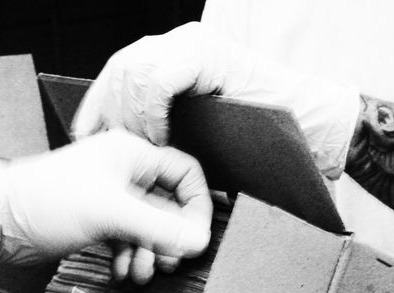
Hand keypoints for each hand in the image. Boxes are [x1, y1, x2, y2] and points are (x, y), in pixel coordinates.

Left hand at [0, 130, 211, 283]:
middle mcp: (125, 173)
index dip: (197, 206)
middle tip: (168, 262)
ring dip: (149, 254)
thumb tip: (199, 240)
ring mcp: (111, 199)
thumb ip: (159, 227)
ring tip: (141, 273)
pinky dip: (130, 258)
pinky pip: (127, 240)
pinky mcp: (97, 221)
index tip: (195, 237)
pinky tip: (123, 272)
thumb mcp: (111, 213)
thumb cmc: (45, 201)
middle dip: (170, 239)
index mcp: (132, 155)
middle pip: (169, 206)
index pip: (185, 173)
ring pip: (148, 229)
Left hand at [72, 22, 359, 179]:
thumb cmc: (255, 138)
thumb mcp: (195, 132)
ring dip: (130, 116)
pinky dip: (151, 112)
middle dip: (109, 112)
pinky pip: (158, 80)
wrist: (307, 129)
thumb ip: (161, 126)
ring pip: (132, 71)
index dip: (97, 105)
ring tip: (142, 148)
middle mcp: (178, 42)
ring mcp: (192, 42)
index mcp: (172, 55)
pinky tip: (159, 137)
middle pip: (120, 69)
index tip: (87, 139)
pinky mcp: (205, 52)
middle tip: (113, 150)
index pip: (118, 72)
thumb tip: (118, 145)